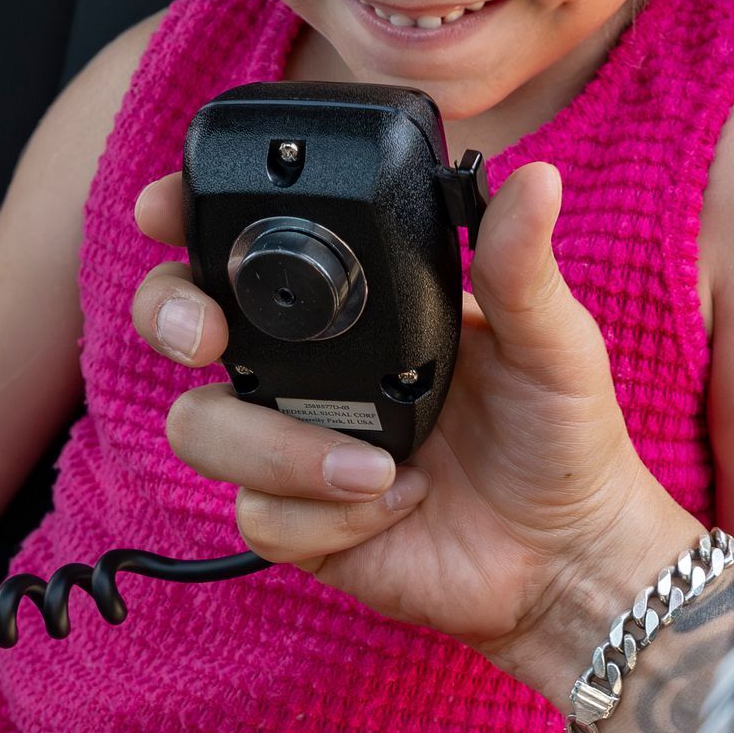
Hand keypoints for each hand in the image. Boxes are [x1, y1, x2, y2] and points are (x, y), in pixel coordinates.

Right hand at [132, 162, 702, 704]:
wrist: (568, 553)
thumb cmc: (562, 433)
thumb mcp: (551, 339)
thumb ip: (521, 265)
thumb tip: (535, 180)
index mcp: (356, 302)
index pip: (248, 242)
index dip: (185, 218)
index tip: (165, 209)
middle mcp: (307, 365)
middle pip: (182, 321)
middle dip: (170, 316)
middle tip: (209, 338)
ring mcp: (293, 442)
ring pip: (202, 426)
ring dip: (281, 447)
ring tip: (379, 465)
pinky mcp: (298, 523)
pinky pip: (260, 512)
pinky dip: (328, 515)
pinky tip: (399, 501)